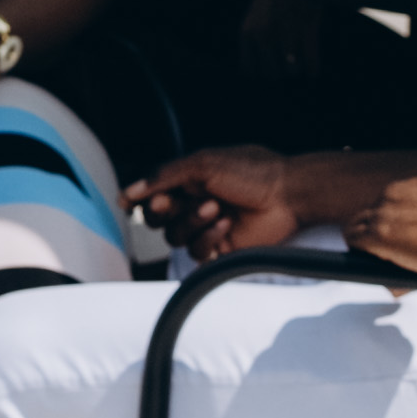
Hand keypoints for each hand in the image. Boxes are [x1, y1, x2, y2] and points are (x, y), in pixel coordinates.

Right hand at [128, 141, 309, 259]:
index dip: (148, 200)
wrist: (288, 194)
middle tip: (182, 201)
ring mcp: (207, 228)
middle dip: (169, 211)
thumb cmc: (253, 172)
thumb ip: (162, 177)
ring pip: (176, 237)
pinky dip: (208, 238)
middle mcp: (195, 204)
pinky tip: (226, 225)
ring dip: (193, 222)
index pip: (152, 196)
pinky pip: (197, 253)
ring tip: (216, 208)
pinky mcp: (220, 249)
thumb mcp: (202, 164)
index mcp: (189, 180)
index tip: (152, 198)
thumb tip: (128, 192)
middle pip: (159, 220)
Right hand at [345, 176, 416, 274]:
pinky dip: (406, 205)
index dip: (359, 248)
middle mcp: (383, 208)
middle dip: (370, 233)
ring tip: (414, 231)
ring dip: (388, 218)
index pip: (349, 236)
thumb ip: (395, 279)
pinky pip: (399, 195)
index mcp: (379, 234)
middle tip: (390, 246)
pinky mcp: (414, 183)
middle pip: (359, 219)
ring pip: (380, 205)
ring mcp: (398, 191)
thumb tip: (389, 285)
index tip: (370, 254)